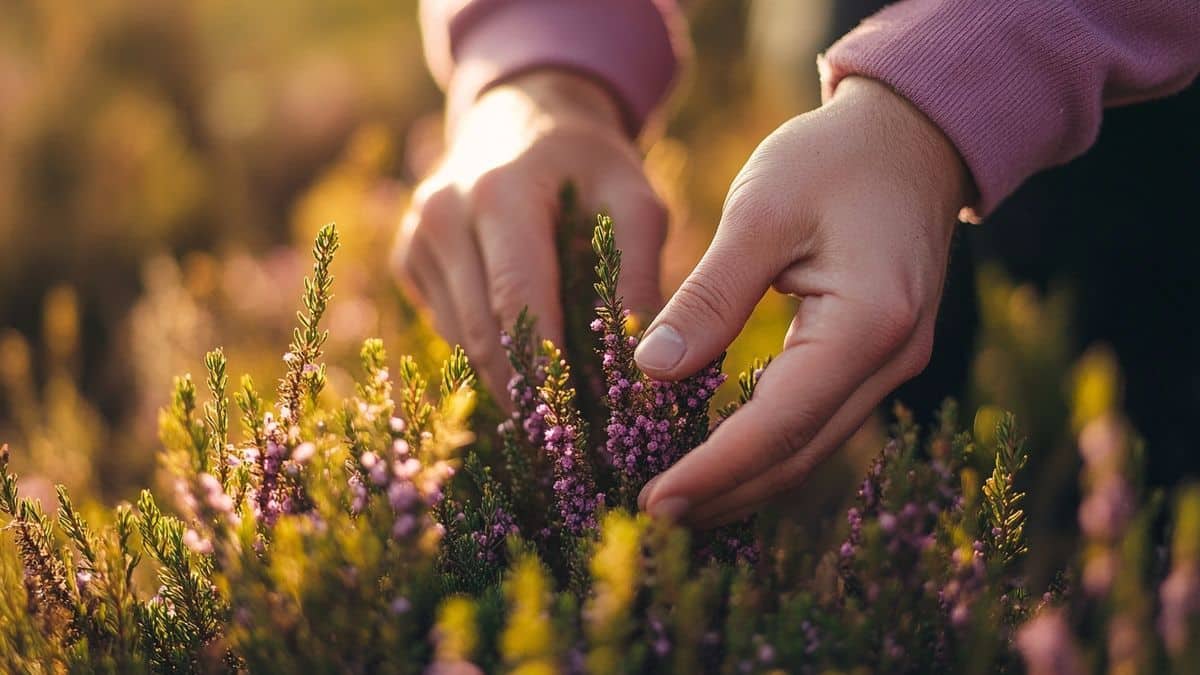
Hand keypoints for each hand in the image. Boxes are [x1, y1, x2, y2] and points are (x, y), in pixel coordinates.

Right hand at [393, 70, 667, 397]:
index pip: (515, 299)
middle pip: (481, 331)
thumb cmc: (590, 163)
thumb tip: (643, 364)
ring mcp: (417, 237)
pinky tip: (527, 369)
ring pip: (461, 339)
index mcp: (498, 192)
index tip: (577, 424)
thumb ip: (640, 274)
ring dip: (507, 380)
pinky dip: (488, 353)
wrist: (523, 114)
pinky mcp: (409, 259)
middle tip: (569, 442)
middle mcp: (443, 214)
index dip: (543, 367)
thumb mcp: (635, 201)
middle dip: (526, 390)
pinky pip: (449, 326)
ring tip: (557, 415)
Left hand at [635, 77, 971, 526]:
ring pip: (811, 445)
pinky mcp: (876, 357)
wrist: (912, 134)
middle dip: (725, 491)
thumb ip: (710, 296)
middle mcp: (892, 359)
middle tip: (652, 513)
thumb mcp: (760, 211)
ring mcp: (892, 364)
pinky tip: (720, 454)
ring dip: (745, 479)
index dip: (714, 470)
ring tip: (677, 498)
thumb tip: (650, 373)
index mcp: (869, 323)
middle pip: (800, 452)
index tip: (652, 499)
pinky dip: (766, 445)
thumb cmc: (833, 159)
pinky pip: (817, 419)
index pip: (779, 423)